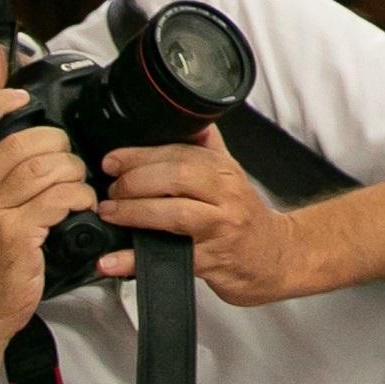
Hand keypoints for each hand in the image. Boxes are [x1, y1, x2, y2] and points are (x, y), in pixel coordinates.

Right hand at [0, 90, 95, 356]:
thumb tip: (22, 147)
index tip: (20, 96)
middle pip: (19, 143)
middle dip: (56, 144)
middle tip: (68, 158)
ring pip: (45, 168)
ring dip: (73, 171)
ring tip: (78, 183)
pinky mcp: (14, 234)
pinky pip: (60, 197)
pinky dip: (80, 195)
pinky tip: (82, 203)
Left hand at [96, 132, 305, 305]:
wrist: (275, 258)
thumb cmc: (247, 218)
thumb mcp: (233, 177)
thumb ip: (209, 148)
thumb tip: (188, 121)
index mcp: (225, 171)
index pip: (182, 152)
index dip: (141, 155)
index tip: (113, 160)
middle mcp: (226, 196)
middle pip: (178, 177)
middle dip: (136, 180)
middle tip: (111, 190)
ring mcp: (220, 229)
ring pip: (175, 213)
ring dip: (135, 212)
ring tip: (110, 213)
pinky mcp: (211, 262)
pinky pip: (169, 258)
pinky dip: (136, 261)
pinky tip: (112, 261)